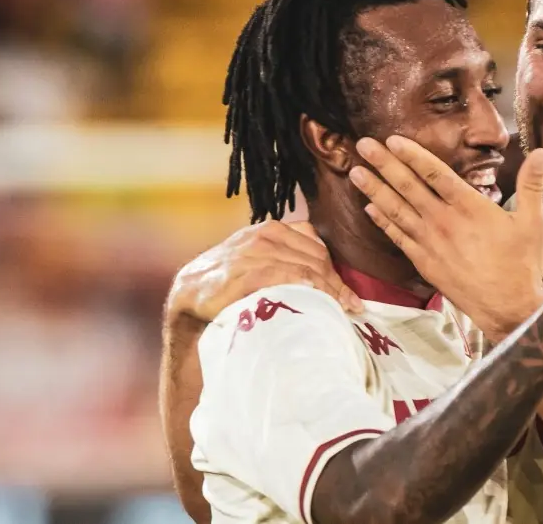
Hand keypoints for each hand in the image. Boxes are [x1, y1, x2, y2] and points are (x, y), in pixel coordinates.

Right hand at [165, 220, 361, 322]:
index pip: (317, 248)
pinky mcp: (235, 273)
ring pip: (299, 268)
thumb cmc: (234, 286)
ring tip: (338, 311)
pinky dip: (297, 287)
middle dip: (334, 285)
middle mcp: (261, 236)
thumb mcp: (263, 263)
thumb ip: (291, 260)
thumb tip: (332, 280)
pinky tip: (311, 300)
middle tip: (350, 308)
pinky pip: (275, 277)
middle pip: (313, 259)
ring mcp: (248, 253)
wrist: (190, 300)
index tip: (352, 299)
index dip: (336, 275)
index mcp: (272, 230)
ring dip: (323, 291)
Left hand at [350, 138, 542, 338]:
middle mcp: (444, 222)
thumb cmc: (523, 264)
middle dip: (384, 164)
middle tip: (363, 145)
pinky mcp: (424, 262)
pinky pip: (398, 237)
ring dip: (375, 189)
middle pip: (408, 187)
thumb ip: (531, 185)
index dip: (412, 155)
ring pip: (396, 210)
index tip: (392, 140)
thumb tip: (542, 153)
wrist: (508, 309)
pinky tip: (370, 208)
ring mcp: (431, 243)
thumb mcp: (533, 222)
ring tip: (355, 172)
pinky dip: (383, 221)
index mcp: (470, 207)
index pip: (435, 174)